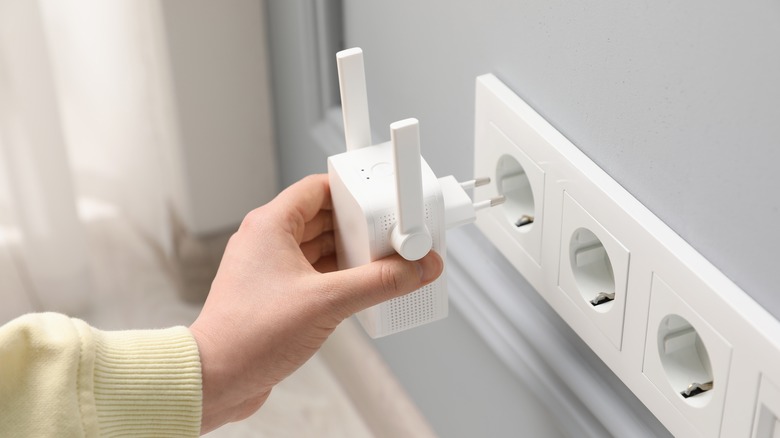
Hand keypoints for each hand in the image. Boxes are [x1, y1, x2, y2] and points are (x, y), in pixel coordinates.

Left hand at [189, 174, 442, 433]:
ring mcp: (269, 269)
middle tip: (389, 235)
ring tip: (381, 263)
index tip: (381, 199)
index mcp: (270, 225)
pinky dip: (337, 277)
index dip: (353, 190)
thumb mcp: (328, 302)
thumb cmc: (248, 335)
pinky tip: (360, 289)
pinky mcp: (274, 295)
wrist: (216, 379)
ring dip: (349, 255)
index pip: (318, 188)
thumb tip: (415, 268)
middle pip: (323, 218)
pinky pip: (313, 274)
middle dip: (358, 227)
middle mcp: (266, 241)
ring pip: (319, 248)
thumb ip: (379, 282)